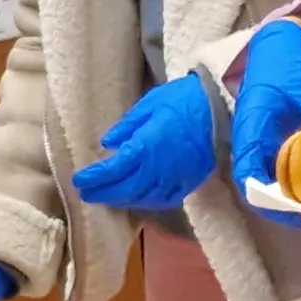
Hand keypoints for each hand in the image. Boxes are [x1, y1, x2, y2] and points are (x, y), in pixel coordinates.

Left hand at [73, 74, 217, 210]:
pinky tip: (140, 198)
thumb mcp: (149, 104)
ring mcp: (175, 178)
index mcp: (145, 147)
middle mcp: (158, 169)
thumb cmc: (183, 100)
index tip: (78, 181)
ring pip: (143, 197)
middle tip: (87, 194)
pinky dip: (148, 201)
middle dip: (104, 193)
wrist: (222, 108)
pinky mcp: (190, 181)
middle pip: (125, 188)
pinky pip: (165, 199)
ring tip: (109, 196)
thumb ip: (127, 126)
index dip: (94, 178)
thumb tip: (107, 144)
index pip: (113, 169)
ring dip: (123, 199)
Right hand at [223, 19, 300, 224]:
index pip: (248, 172)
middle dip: (285, 202)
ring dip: (296, 191)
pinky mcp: (283, 135)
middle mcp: (256, 138)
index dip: (264, 196)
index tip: (291, 210)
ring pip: (276, 175)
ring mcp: (269, 137)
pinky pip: (291, 162)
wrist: (284, 39)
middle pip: (262, 181)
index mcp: (251, 127)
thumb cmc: (285, 58)